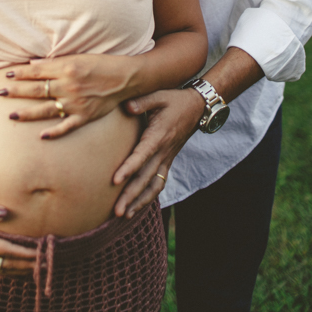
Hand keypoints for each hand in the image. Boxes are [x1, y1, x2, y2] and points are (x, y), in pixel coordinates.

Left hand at [0, 54, 133, 138]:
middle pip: (37, 90)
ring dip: (27, 113)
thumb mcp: (77, 57)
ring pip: (46, 109)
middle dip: (16, 91)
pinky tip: (41, 136)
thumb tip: (32, 64)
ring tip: (11, 115)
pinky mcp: (85, 116)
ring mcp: (76, 103)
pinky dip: (54, 132)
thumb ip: (54, 62)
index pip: (37, 72)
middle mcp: (69, 86)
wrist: (125, 77)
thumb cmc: (101, 64)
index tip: (7, 75)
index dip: (21, 74)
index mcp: (66, 68)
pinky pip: (67, 126)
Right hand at [0, 200, 35, 273]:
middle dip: (28, 265)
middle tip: (46, 265)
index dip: (26, 254)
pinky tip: (13, 268)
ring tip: (35, 269)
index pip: (8, 251)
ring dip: (19, 269)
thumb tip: (4, 212)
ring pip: (2, 268)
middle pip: (8, 264)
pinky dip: (7, 269)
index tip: (41, 254)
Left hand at [113, 88, 204, 217]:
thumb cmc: (175, 100)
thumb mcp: (159, 96)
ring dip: (139, 202)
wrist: (197, 108)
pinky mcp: (168, 161)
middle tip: (116, 211)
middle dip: (131, 196)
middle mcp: (163, 151)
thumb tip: (126, 107)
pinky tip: (137, 207)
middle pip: (146, 178)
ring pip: (153, 185)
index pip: (142, 155)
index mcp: (158, 136)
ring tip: (124, 215)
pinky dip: (149, 196)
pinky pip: (159, 183)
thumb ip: (142, 101)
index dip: (129, 168)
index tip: (115, 181)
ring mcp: (167, 158)